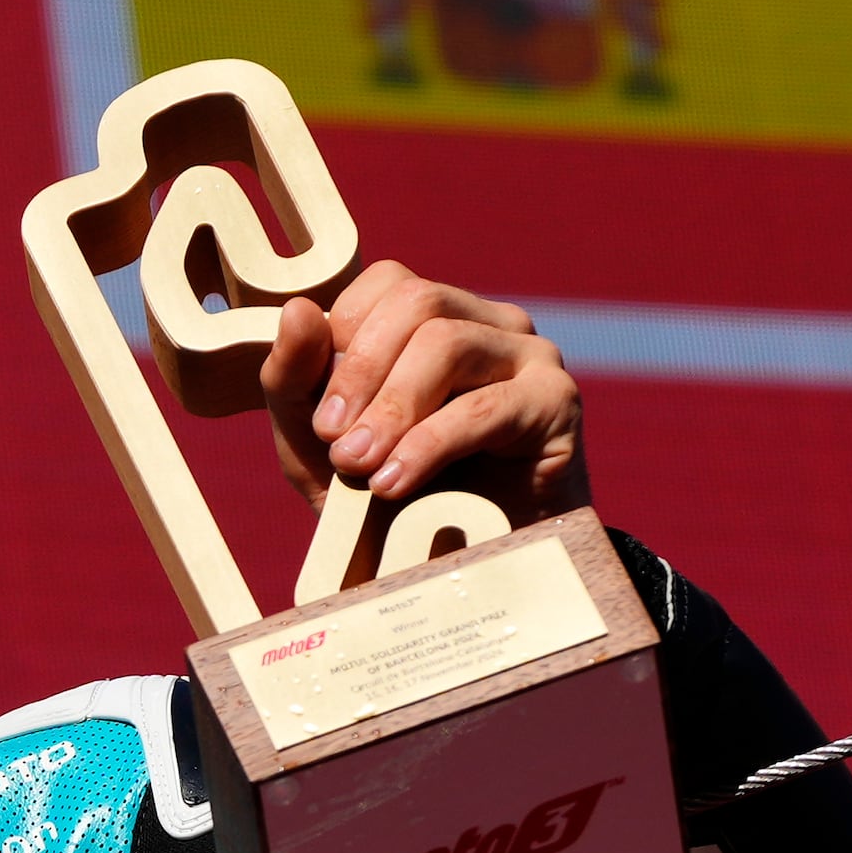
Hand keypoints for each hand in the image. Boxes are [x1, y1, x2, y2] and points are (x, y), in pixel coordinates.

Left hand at [254, 261, 592, 522]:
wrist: (466, 571)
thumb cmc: (393, 499)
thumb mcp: (319, 446)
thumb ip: (295, 379)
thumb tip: (298, 309)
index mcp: (439, 319)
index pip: (389, 281)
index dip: (344, 335)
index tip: (319, 415)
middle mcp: (490, 324)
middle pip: (419, 301)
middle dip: (362, 372)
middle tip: (336, 446)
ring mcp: (531, 357)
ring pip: (448, 344)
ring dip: (392, 410)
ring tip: (361, 469)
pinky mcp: (557, 403)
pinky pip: (486, 407)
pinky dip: (429, 445)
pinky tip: (395, 484)